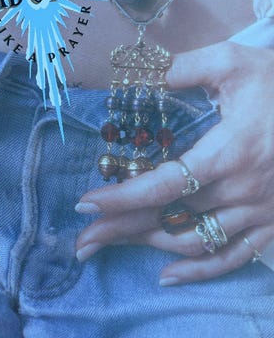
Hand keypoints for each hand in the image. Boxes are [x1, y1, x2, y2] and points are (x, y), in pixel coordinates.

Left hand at [75, 41, 273, 284]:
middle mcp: (244, 189)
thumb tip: (134, 73)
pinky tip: (167, 275)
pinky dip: (200, 271)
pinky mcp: (272, 222)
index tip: (86, 204)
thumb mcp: (232, 63)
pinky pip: (235, 257)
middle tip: (82, 240)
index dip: (122, 197)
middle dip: (121, 229)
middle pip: (171, 218)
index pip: (165, 184)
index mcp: (231, 151)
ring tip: (110, 245)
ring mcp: (260, 211)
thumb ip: (182, 68)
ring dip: (148, 247)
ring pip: (195, 241)